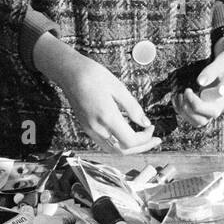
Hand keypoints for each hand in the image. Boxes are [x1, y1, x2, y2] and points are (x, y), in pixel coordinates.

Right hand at [34, 33, 159, 154]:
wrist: (69, 72)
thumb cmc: (93, 75)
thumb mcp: (119, 88)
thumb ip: (133, 108)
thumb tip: (145, 123)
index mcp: (107, 117)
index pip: (130, 141)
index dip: (145, 139)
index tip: (152, 128)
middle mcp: (96, 128)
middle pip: (123, 150)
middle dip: (141, 147)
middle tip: (154, 138)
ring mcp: (89, 130)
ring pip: (113, 150)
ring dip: (130, 148)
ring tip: (143, 138)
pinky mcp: (86, 128)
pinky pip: (105, 143)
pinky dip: (119, 143)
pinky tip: (127, 133)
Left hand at [174, 31, 223, 128]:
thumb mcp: (222, 62)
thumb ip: (211, 72)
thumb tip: (200, 83)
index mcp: (222, 100)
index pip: (204, 110)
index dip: (192, 102)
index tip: (188, 89)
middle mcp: (217, 107)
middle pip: (199, 121)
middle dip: (187, 110)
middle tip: (183, 94)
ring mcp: (210, 107)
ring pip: (195, 121)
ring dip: (183, 112)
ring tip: (178, 95)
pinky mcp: (205, 105)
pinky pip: (192, 115)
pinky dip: (181, 109)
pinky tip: (176, 97)